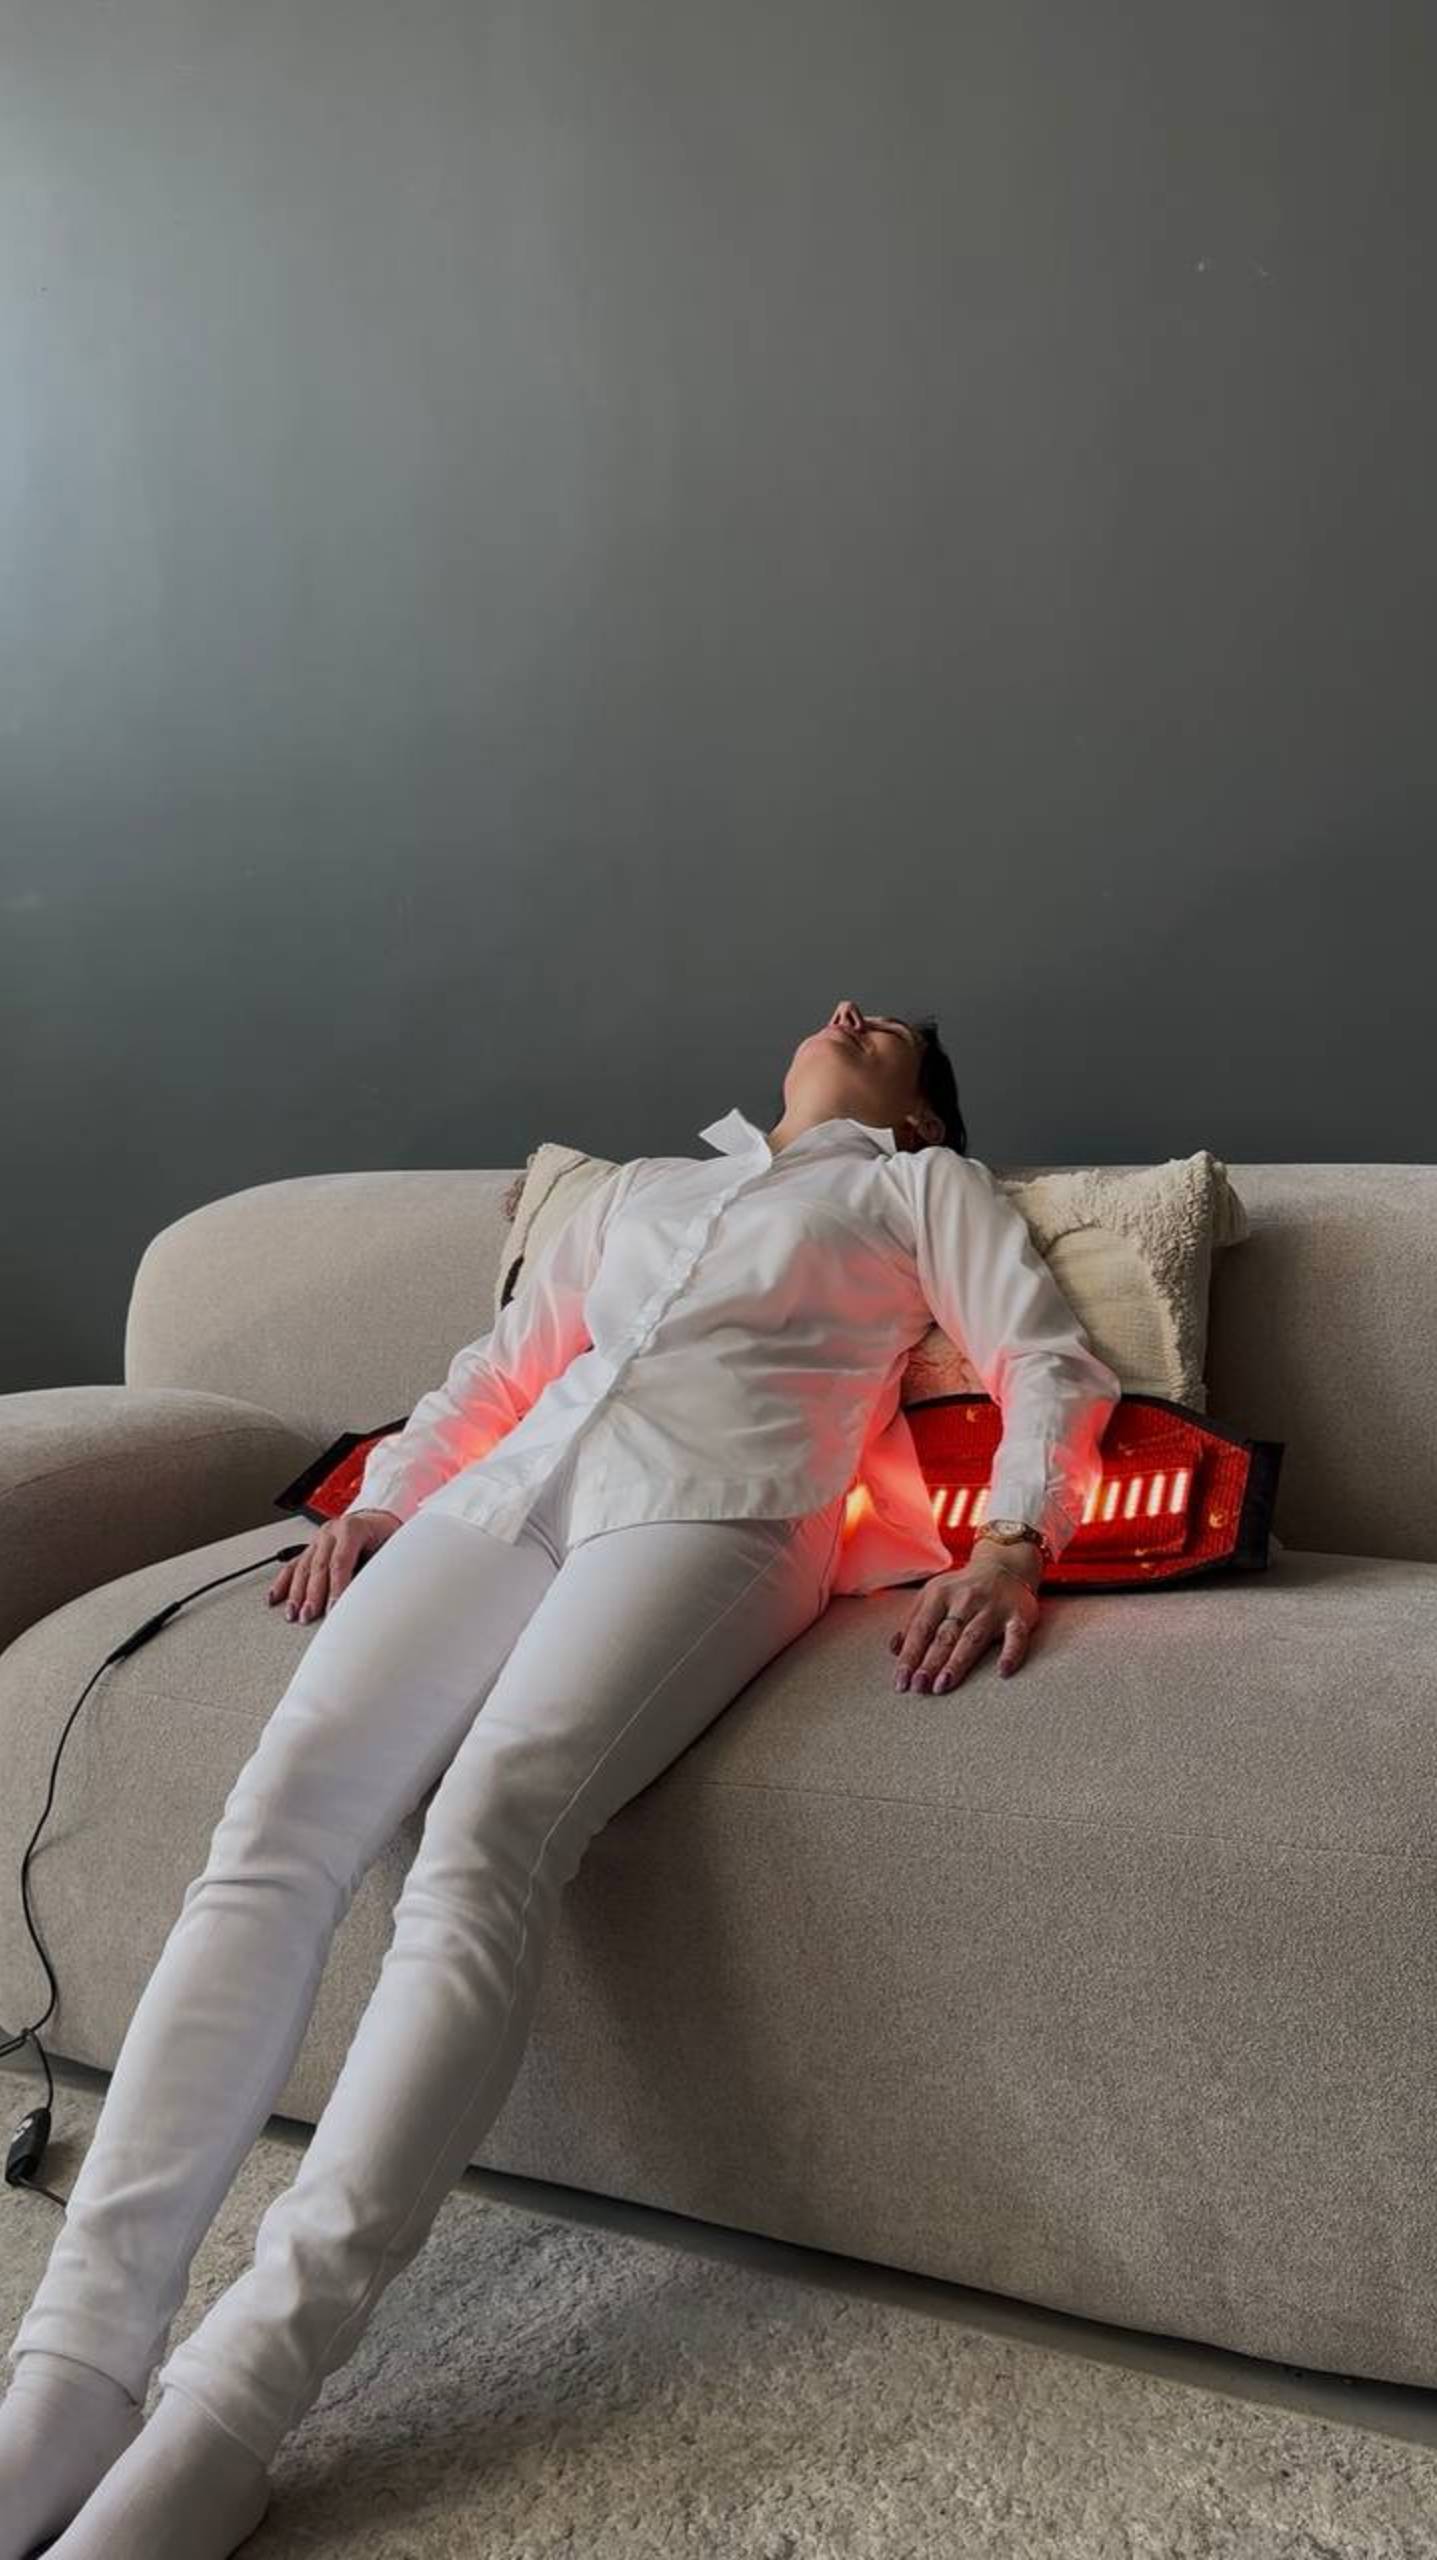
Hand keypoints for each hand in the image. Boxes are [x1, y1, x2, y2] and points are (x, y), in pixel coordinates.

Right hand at [267, 1508, 402, 1621]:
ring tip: (293, 1613)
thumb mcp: (389, 1548)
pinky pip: (293, 1565)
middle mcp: (331, 1532)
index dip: (336, 1588)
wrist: (377, 1520)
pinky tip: (275, 1597)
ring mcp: (318, 1539)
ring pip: (302, 1568)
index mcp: (352, 1528)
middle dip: (312, 1595)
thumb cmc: (384, 1535)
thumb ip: (377, 1569)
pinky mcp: (311, 1548)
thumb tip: (368, 1596)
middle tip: (308, 1616)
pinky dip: (283, 1583)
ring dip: (296, 1594)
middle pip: (318, 1567)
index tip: (333, 1609)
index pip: (340, 1562)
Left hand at [888, 1545, 1041, 1691]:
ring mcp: (993, 1608)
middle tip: (918, 1687)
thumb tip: (894, 1650)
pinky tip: (1003, 1672)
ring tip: (942, 1685)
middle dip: (930, 1662)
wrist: (1004, 1566)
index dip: (910, 1655)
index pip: (921, 1629)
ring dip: (957, 1662)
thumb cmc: (961, 1589)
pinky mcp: (1018, 1616)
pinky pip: (1016, 1636)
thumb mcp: (932, 1596)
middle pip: (945, 1636)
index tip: (901, 1681)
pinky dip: (1011, 1653)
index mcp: (940, 1594)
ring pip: (973, 1637)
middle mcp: (965, 1600)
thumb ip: (913, 1621)